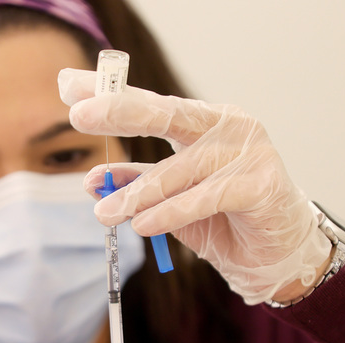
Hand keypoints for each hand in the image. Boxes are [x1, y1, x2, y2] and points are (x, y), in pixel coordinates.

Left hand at [58, 68, 331, 304]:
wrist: (274, 251)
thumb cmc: (221, 216)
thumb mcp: (168, 200)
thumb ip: (136, 185)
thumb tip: (91, 180)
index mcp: (202, 121)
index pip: (150, 104)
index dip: (110, 96)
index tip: (69, 88)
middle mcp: (226, 126)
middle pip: (167, 114)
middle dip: (120, 112)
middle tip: (80, 115)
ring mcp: (248, 152)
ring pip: (180, 169)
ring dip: (137, 193)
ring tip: (105, 213)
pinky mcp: (262, 185)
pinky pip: (207, 198)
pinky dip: (171, 212)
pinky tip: (142, 225)